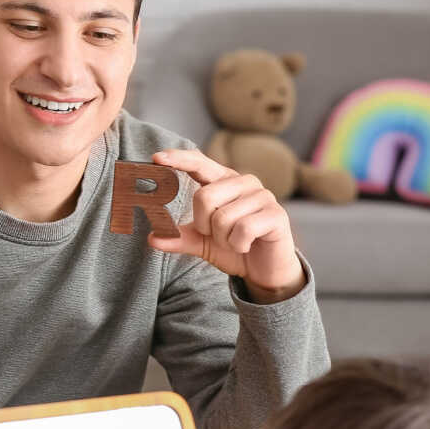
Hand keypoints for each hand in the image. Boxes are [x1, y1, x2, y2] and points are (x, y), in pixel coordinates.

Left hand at [149, 149, 306, 303]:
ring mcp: (262, 196)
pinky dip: (238, 245)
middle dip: (204, 226)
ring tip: (235, 242)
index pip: (199, 163)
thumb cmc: (234, 248)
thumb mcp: (202, 242)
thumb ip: (179, 237)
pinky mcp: (276, 214)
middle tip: (218, 236)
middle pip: (204, 197)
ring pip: (223, 218)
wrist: (265, 270)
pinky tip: (246, 246)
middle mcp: (244, 182)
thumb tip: (152, 238)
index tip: (156, 158)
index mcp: (224, 181)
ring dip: (223, 240)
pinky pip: (243, 229)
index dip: (179, 159)